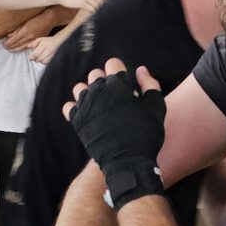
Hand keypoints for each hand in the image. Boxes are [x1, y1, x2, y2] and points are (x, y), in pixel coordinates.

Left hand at [24, 35, 63, 62]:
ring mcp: (52, 54)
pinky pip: (48, 63)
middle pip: (39, 58)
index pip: (36, 53)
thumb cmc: (48, 41)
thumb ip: (34, 43)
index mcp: (44, 44)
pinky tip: (44, 60)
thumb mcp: (40, 39)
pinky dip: (45, 62)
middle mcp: (48, 49)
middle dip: (35, 59)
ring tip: (39, 58)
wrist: (59, 41)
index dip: (32, 57)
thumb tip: (28, 46)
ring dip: (40, 61)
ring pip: (44, 62)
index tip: (30, 58)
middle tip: (34, 59)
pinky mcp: (54, 57)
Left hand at [65, 59, 167, 205]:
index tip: (127, 87)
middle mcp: (98, 91)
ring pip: (80, 88)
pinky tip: (90, 115)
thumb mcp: (156, 107)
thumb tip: (140, 70)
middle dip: (106, 82)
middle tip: (117, 100)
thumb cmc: (145, 134)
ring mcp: (85, 105)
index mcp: (117, 84)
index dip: (121, 73)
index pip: (112, 63)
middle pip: (96, 74)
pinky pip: (70, 106)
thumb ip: (149, 84)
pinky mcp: (77, 120)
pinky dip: (77, 108)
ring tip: (102, 106)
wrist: (127, 162)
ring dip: (90, 93)